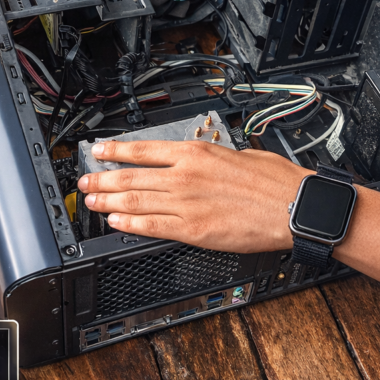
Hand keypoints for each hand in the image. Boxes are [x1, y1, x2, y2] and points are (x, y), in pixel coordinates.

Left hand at [77, 139, 308, 252]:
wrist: (294, 206)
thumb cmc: (275, 181)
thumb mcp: (238, 153)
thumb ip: (211, 158)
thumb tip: (197, 160)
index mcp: (196, 152)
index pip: (143, 150)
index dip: (115, 152)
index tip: (98, 151)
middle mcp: (185, 175)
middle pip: (132, 176)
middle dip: (103, 179)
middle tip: (85, 181)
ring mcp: (187, 203)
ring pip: (136, 201)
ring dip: (109, 201)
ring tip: (92, 202)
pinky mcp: (193, 229)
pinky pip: (152, 226)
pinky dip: (130, 224)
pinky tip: (116, 222)